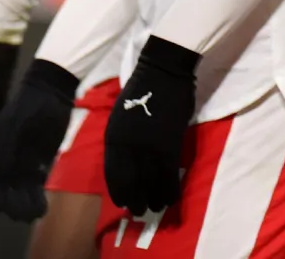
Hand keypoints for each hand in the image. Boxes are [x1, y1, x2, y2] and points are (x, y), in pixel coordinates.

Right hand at [0, 59, 76, 220]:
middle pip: (4, 190)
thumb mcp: (12, 125)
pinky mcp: (40, 163)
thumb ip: (1, 147)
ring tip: (35, 213)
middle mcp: (5, 160)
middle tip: (22, 214)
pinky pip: (35, 185)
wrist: (52, 95)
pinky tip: (42, 206)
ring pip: (19, 191)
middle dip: (11, 205)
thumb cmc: (30, 107)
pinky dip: (37, 197)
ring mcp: (22, 163)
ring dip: (24, 205)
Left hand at [103, 36, 197, 215]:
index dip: (118, 191)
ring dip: (154, 198)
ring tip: (157, 208)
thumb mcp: (121, 116)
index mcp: (113, 138)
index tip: (122, 203)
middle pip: (131, 181)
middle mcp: (128, 147)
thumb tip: (127, 157)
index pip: (113, 174)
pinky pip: (169, 173)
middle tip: (140, 211)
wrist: (162, 72)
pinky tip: (172, 197)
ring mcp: (149, 146)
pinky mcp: (170, 144)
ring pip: (151, 181)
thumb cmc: (141, 90)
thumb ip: (122, 138)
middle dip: (135, 199)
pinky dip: (170, 188)